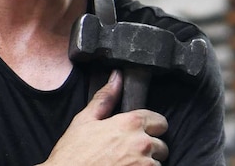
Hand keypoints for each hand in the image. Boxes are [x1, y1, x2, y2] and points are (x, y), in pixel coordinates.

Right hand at [40, 70, 168, 165]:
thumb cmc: (73, 154)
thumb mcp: (84, 120)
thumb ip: (105, 98)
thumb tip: (116, 77)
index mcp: (130, 123)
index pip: (160, 122)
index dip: (151, 127)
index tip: (140, 133)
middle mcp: (142, 143)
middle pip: (162, 145)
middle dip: (150, 148)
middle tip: (131, 151)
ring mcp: (144, 165)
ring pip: (157, 163)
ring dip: (146, 164)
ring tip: (126, 163)